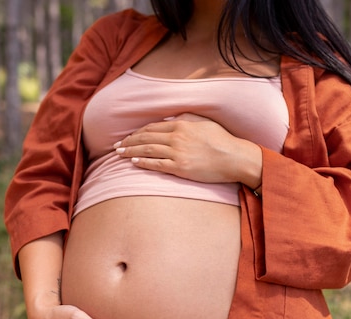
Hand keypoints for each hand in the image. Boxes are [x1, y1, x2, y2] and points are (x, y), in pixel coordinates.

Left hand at [114, 113, 261, 187]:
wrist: (235, 158)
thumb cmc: (222, 140)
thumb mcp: (203, 123)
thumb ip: (186, 120)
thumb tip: (172, 119)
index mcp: (181, 125)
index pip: (153, 127)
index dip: (137, 132)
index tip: (127, 136)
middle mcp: (177, 137)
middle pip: (146, 138)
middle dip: (129, 141)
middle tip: (116, 146)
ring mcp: (178, 153)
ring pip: (148, 151)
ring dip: (131, 151)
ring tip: (119, 154)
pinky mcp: (180, 167)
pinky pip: (157, 164)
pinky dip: (143, 163)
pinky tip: (134, 163)